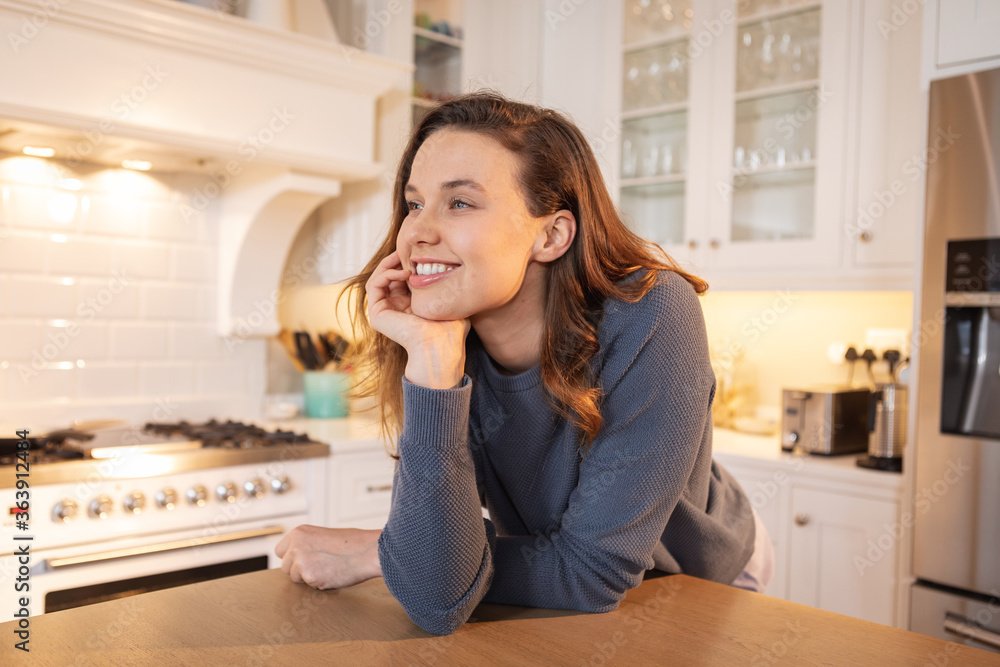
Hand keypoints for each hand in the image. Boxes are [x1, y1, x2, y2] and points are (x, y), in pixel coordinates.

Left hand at [274, 525, 381, 589]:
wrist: (368, 551)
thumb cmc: (353, 543)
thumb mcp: (324, 535)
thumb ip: (308, 544)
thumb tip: (300, 557)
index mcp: (299, 533)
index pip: (280, 551)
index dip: (292, 557)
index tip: (302, 559)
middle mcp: (296, 546)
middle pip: (286, 567)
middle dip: (299, 569)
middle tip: (319, 565)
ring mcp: (301, 562)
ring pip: (296, 578)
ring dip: (309, 577)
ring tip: (328, 568)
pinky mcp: (310, 577)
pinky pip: (309, 586)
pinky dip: (320, 583)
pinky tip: (333, 574)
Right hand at [365, 251, 469, 388]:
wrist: (440, 345)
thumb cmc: (450, 328)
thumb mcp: (449, 301)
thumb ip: (445, 288)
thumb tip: (452, 270)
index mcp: (410, 307)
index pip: (403, 279)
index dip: (409, 263)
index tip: (421, 251)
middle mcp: (395, 309)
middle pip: (389, 276)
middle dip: (396, 259)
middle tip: (407, 249)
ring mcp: (384, 312)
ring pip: (379, 278)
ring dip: (389, 264)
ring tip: (403, 258)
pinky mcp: (377, 314)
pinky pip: (374, 285)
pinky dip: (386, 274)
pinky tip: (403, 272)